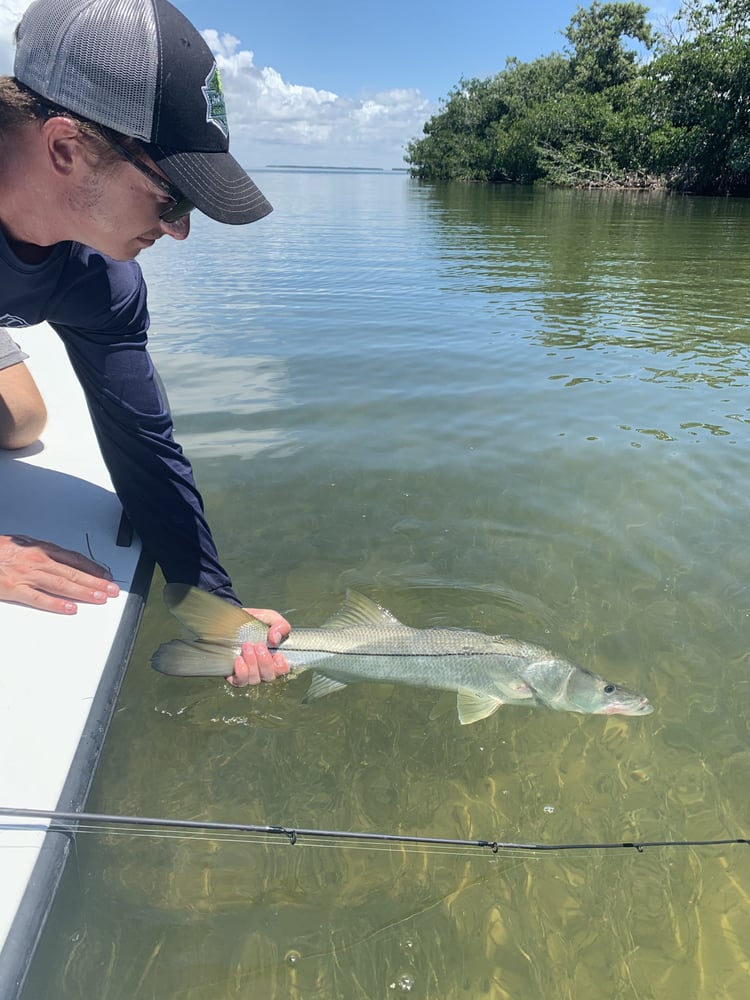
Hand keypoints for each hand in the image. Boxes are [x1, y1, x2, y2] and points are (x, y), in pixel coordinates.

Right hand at [0, 533, 119, 613]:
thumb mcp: (20, 543)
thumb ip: (39, 550)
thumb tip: (57, 557)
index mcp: (40, 548)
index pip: (73, 559)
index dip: (92, 568)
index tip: (106, 576)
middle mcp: (37, 560)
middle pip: (73, 572)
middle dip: (95, 582)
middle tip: (112, 590)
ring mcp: (26, 575)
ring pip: (62, 584)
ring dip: (84, 592)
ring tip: (100, 598)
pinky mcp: (14, 589)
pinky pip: (39, 598)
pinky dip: (56, 604)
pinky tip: (71, 608)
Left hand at [227, 607, 291, 685]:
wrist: (231, 621)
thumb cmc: (253, 622)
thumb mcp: (270, 618)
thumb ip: (280, 625)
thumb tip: (275, 639)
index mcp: (274, 658)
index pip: (283, 670)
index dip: (281, 667)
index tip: (277, 655)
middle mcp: (262, 670)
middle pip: (269, 676)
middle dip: (264, 661)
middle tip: (258, 645)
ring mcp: (248, 674)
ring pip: (254, 679)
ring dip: (252, 663)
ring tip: (246, 647)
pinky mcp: (234, 675)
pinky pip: (239, 681)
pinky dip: (241, 672)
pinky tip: (238, 659)